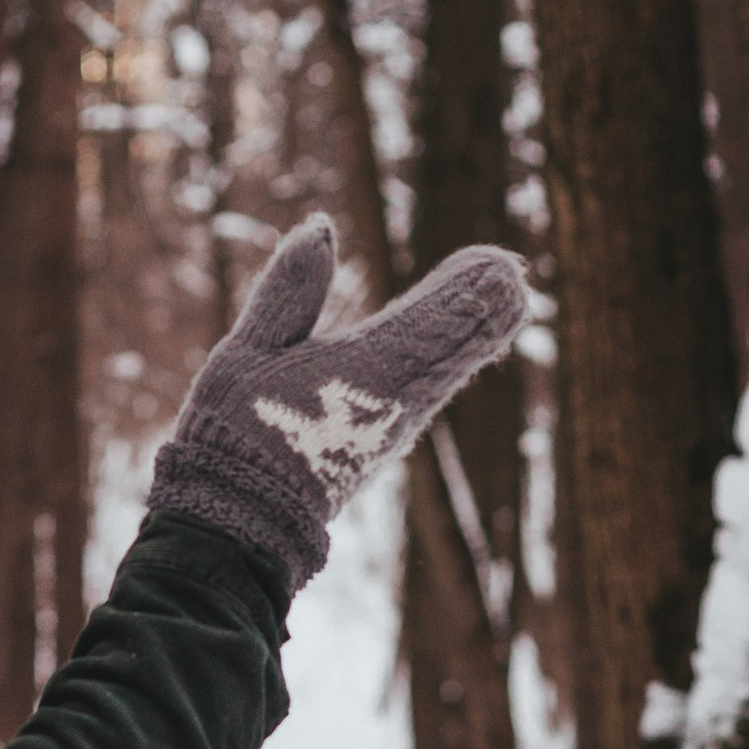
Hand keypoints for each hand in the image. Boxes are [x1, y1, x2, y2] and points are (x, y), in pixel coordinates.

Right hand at [148, 221, 529, 589]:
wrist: (240, 521)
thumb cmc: (235, 433)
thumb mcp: (249, 351)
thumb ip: (289, 291)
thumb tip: (320, 226)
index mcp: (365, 374)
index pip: (431, 322)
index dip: (466, 292)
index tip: (503, 266)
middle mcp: (393, 404)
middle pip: (452, 347)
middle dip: (482, 309)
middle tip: (514, 273)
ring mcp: (391, 429)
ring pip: (444, 372)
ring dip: (474, 335)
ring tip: (509, 301)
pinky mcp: (380, 446)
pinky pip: (425, 394)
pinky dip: (449, 363)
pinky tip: (458, 350)